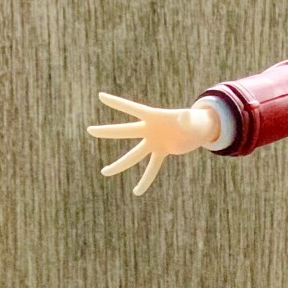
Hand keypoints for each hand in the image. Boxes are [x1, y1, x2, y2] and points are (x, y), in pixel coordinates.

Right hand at [88, 94, 220, 195]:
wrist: (196, 130)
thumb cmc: (192, 120)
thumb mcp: (190, 119)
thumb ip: (186, 118)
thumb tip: (186, 116)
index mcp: (152, 116)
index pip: (131, 108)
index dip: (117, 102)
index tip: (100, 96)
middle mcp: (148, 129)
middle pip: (125, 131)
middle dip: (107, 132)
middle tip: (90, 130)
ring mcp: (153, 142)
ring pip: (133, 155)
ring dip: (119, 165)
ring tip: (104, 172)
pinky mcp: (160, 152)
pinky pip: (152, 168)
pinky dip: (146, 180)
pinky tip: (137, 192)